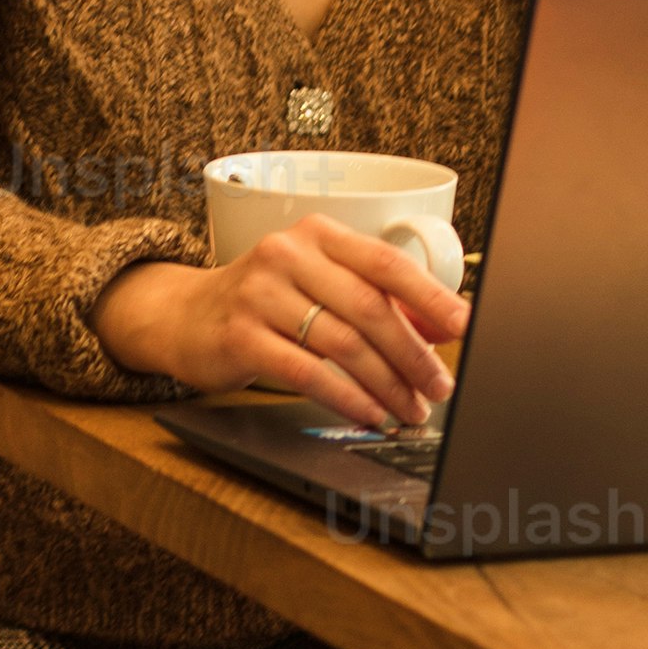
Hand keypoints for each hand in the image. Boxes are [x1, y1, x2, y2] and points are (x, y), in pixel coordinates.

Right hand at [94, 225, 465, 431]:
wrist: (184, 315)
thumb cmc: (265, 301)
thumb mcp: (318, 284)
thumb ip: (374, 297)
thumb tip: (440, 325)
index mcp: (317, 234)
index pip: (385, 262)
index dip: (430, 297)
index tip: (463, 327)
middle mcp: (287, 255)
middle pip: (369, 308)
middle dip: (413, 354)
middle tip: (440, 386)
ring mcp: (260, 294)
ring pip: (343, 344)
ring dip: (386, 384)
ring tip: (409, 409)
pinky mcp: (241, 337)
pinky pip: (308, 373)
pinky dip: (347, 398)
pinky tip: (369, 414)